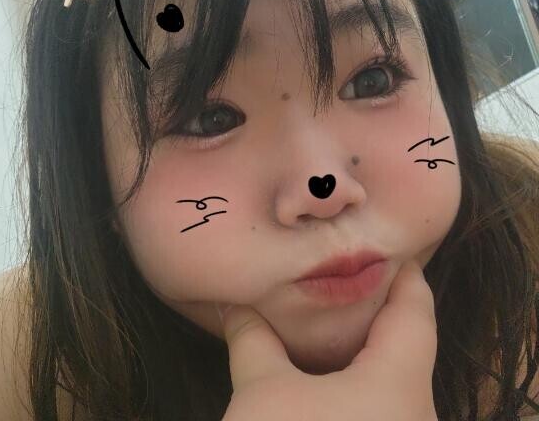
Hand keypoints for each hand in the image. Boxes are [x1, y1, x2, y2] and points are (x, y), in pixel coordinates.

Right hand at [220, 260, 438, 420]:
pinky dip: (350, 378)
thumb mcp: (263, 392)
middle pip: (405, 342)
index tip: (387, 245)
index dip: (405, 274)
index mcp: (400, 383)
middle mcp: (413, 410)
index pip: (416, 310)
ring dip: (358, 346)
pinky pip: (373, 402)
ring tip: (326, 314)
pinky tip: (319, 370)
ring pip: (388, 376)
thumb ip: (253, 342)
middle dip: (374, 307)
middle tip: (343, 274)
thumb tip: (235, 308)